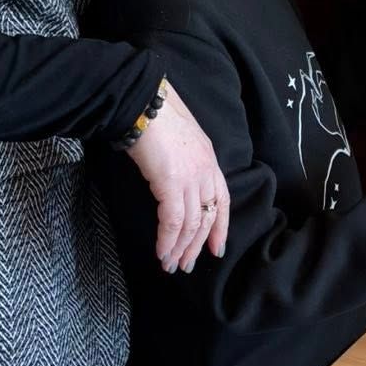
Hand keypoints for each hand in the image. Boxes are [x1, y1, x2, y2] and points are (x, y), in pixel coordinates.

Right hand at [125, 85, 229, 273]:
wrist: (143, 100)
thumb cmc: (154, 113)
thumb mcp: (179, 136)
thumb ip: (182, 157)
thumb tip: (170, 175)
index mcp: (209, 159)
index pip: (223, 200)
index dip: (220, 227)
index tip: (216, 248)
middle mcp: (206, 170)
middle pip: (208, 216)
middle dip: (197, 245)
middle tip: (187, 265)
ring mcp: (191, 177)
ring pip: (192, 223)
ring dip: (181, 248)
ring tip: (171, 265)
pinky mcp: (171, 182)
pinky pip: (173, 221)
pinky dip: (167, 240)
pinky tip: (161, 252)